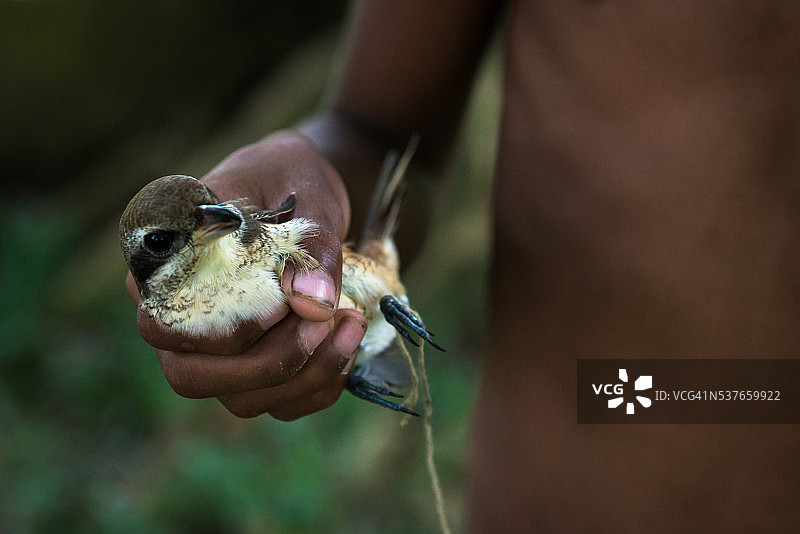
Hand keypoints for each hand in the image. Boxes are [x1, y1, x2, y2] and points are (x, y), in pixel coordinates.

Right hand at [125, 131, 366, 419]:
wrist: (314, 191)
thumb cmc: (292, 180)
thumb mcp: (304, 194)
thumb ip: (308, 242)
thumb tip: (311, 302)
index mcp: (166, 267)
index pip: (162, 324)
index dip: (222, 329)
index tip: (287, 300)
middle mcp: (180, 317)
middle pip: (192, 377)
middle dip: (269, 364)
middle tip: (330, 321)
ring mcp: (217, 351)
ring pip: (241, 399)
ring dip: (304, 377)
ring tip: (351, 323)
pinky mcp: (257, 368)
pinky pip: (279, 404)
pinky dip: (318, 388)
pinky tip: (348, 346)